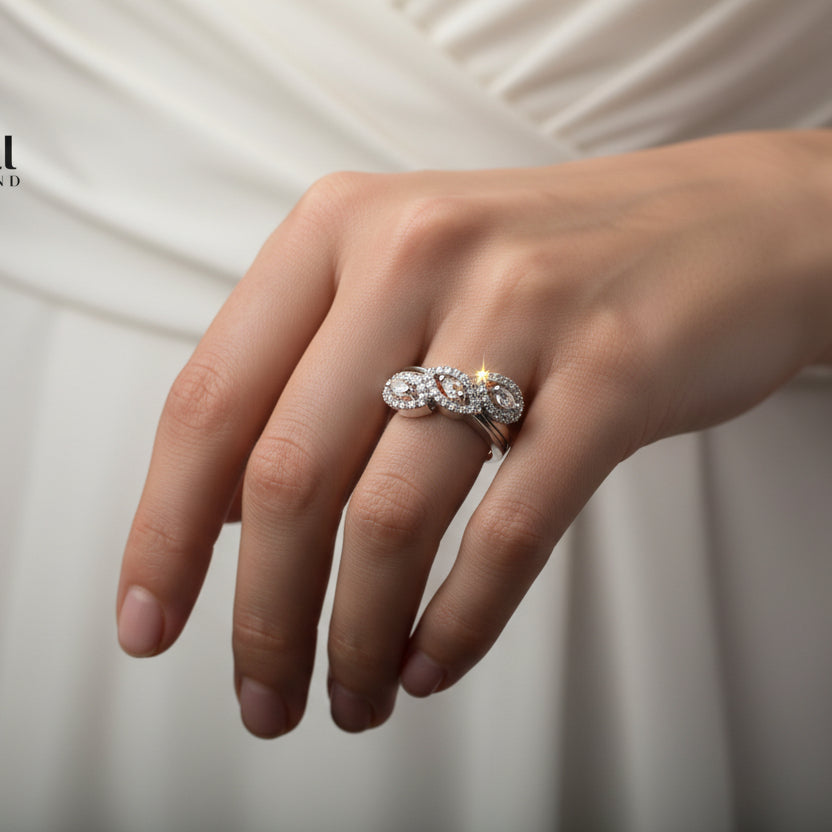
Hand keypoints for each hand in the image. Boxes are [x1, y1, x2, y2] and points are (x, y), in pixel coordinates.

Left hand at [117, 130, 831, 737]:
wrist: (721, 228)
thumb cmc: (545, 265)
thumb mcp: (404, 276)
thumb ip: (308, 373)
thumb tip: (225, 519)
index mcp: (341, 227)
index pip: (212, 400)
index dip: (163, 528)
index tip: (150, 623)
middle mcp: (416, 253)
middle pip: (290, 475)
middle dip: (262, 616)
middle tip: (262, 698)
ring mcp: (519, 309)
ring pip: (392, 516)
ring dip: (354, 635)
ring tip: (350, 696)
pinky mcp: (613, 373)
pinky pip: (509, 529)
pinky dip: (458, 621)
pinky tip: (431, 663)